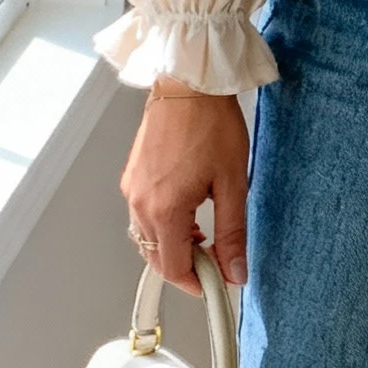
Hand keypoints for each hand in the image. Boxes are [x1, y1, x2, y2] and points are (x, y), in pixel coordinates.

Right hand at [121, 91, 249, 295]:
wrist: (188, 84)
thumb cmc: (211, 124)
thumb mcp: (233, 184)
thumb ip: (232, 234)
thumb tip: (236, 272)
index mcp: (164, 209)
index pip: (174, 268)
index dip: (197, 283)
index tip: (217, 283)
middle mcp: (139, 203)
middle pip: (156, 257)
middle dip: (185, 267)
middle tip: (216, 261)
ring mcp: (132, 189)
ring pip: (147, 238)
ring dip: (174, 246)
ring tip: (206, 234)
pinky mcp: (132, 176)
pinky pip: (142, 216)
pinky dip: (163, 225)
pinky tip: (188, 213)